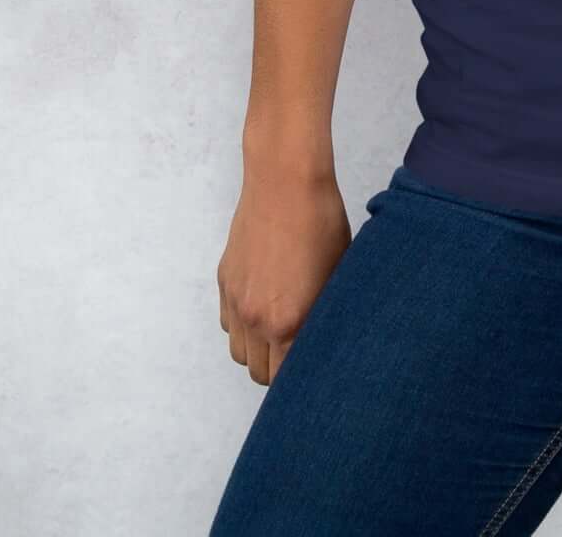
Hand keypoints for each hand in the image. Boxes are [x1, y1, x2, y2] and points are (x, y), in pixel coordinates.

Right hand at [216, 165, 350, 384]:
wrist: (285, 182)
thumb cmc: (322, 223)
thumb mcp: (337, 274)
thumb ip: (326, 317)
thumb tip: (329, 342)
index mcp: (289, 322)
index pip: (289, 379)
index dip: (304, 378)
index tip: (316, 371)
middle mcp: (257, 319)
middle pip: (260, 374)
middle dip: (280, 369)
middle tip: (301, 351)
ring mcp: (236, 301)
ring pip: (240, 353)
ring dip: (258, 350)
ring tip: (281, 330)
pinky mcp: (224, 282)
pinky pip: (228, 324)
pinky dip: (242, 326)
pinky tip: (264, 305)